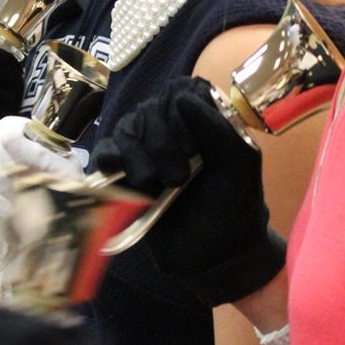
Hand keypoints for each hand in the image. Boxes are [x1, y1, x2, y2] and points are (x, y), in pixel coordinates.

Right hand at [0, 115, 82, 219]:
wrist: (66, 221)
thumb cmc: (69, 192)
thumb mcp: (64, 172)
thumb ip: (39, 154)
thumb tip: (8, 138)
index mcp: (28, 141)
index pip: (4, 128)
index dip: (8, 143)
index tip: (22, 165)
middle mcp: (7, 153)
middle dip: (3, 179)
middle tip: (21, 195)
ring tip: (13, 210)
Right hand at [93, 76, 285, 306]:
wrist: (215, 254)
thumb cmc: (233, 206)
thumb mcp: (239, 165)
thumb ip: (217, 128)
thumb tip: (183, 97)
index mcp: (201, 119)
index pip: (181, 90)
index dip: (181, 111)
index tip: (193, 146)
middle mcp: (170, 128)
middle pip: (150, 109)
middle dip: (163, 142)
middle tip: (180, 177)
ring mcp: (144, 150)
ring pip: (127, 129)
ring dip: (140, 156)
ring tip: (159, 185)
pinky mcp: (122, 175)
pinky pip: (105, 153)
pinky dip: (110, 160)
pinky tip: (126, 176)